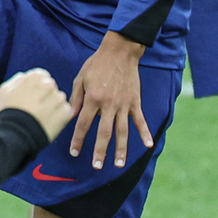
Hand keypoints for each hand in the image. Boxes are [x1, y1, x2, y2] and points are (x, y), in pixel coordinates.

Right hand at [0, 68, 71, 141]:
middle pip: (51, 88)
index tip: (32, 97)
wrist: (16, 133)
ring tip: (41, 118)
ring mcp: (59, 99)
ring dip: (53, 107)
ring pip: (59, 100)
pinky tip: (48, 123)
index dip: (37, 88)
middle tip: (36, 109)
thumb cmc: (8, 112)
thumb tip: (24, 78)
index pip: (42, 77)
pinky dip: (59, 118)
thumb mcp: (5, 90)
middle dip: (46, 97)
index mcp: (35, 76)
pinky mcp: (66, 112)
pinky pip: (65, 113)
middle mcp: (50, 84)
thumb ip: (17, 80)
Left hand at [69, 32, 150, 169]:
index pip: (83, 124)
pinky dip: (144, 132)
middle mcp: (109, 104)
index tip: (74, 152)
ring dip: (121, 149)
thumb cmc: (97, 64)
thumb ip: (76, 99)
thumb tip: (69, 116)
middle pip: (103, 133)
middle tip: (97, 166)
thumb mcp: (80, 78)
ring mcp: (124, 104)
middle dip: (100, 151)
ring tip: (119, 164)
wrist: (120, 51)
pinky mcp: (135, 102)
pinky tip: (148, 145)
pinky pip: (140, 120)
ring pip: (122, 131)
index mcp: (93, 99)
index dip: (78, 139)